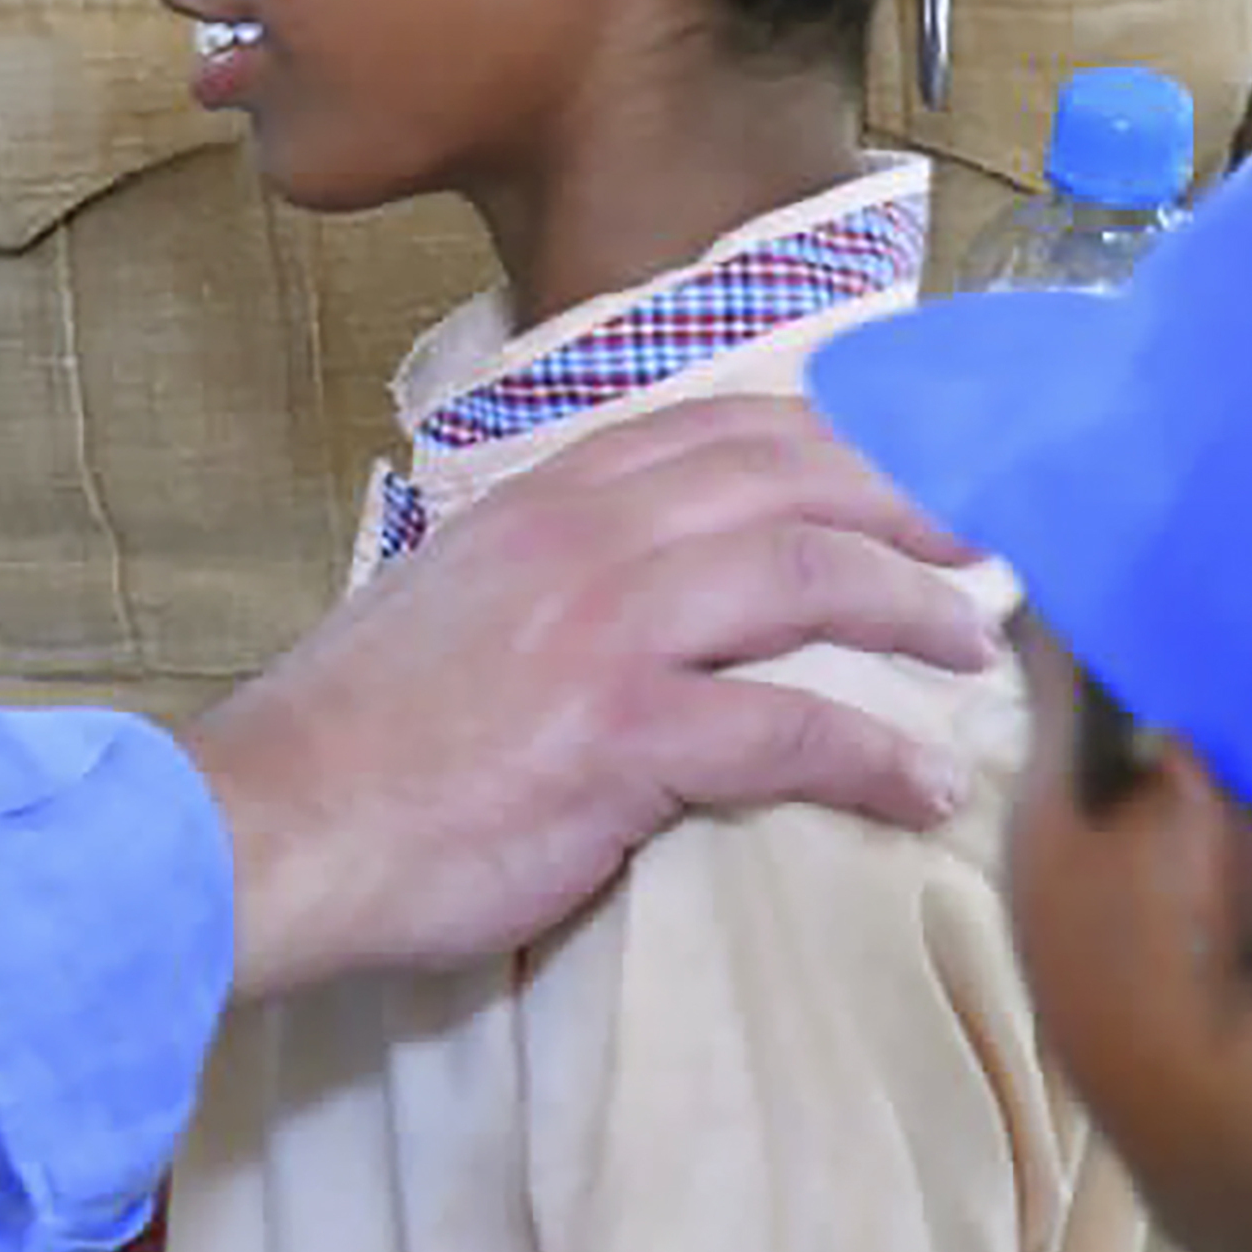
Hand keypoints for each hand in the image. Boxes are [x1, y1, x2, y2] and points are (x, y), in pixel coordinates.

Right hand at [180, 392, 990, 1003]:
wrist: (268, 824)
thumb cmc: (355, 744)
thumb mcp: (451, 606)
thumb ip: (549, 578)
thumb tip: (638, 602)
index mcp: (545, 498)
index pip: (725, 427)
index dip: (837, 439)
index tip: (911, 468)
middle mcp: (585, 536)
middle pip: (792, 476)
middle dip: (908, 501)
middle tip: (983, 542)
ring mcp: (605, 628)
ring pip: (809, 573)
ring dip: (913, 609)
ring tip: (972, 650)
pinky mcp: (618, 737)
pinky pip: (789, 731)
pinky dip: (874, 758)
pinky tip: (921, 789)